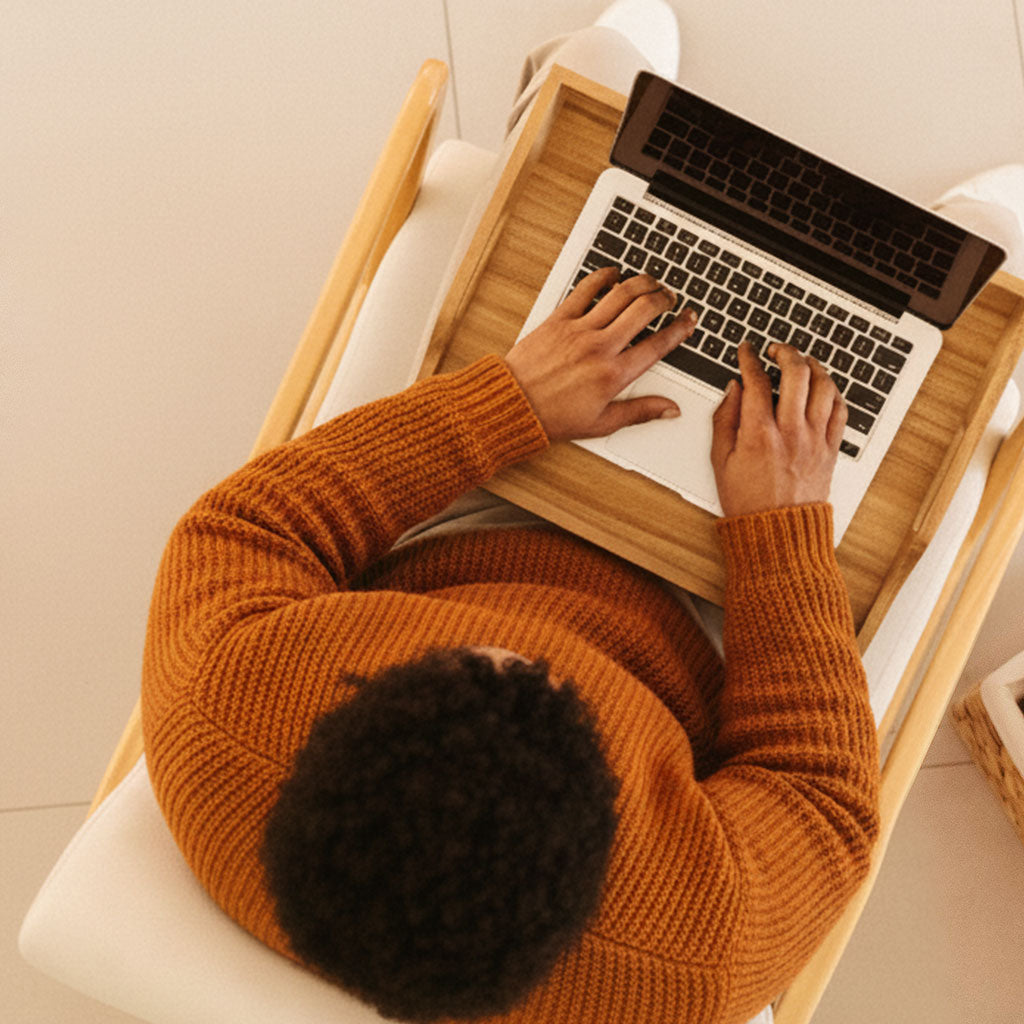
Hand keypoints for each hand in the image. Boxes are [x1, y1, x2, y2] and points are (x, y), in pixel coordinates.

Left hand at [504, 267, 697, 441]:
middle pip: (644, 310)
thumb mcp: (601, 423)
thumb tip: (669, 410)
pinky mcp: (559, 319)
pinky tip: (613, 274)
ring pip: (620, 294)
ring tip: (650, 282)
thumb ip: (640, 412)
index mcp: (614, 375)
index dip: (679, 329)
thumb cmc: (553, 417)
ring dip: (641, 283)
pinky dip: (604, 277)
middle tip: (670, 298)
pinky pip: (586, 289)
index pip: (658, 345)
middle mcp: (600, 348)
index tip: (688, 321)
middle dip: (664, 299)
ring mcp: (579, 330)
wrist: (514, 405)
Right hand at [710, 339, 846, 517]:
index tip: (747, 351)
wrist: (778, 533)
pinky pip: (840, 410)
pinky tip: (823, 387)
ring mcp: (815, 439)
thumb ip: (724, 420)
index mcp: (759, 434)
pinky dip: (833, 391)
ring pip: (824, 386)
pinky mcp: (830, 450)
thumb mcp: (720, 461)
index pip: (756, 380)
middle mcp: (791, 432)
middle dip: (785, 352)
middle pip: (796, 373)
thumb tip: (733, 391)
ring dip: (813, 366)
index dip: (749, 358)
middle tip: (776, 350)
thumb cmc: (748, 502)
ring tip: (802, 362)